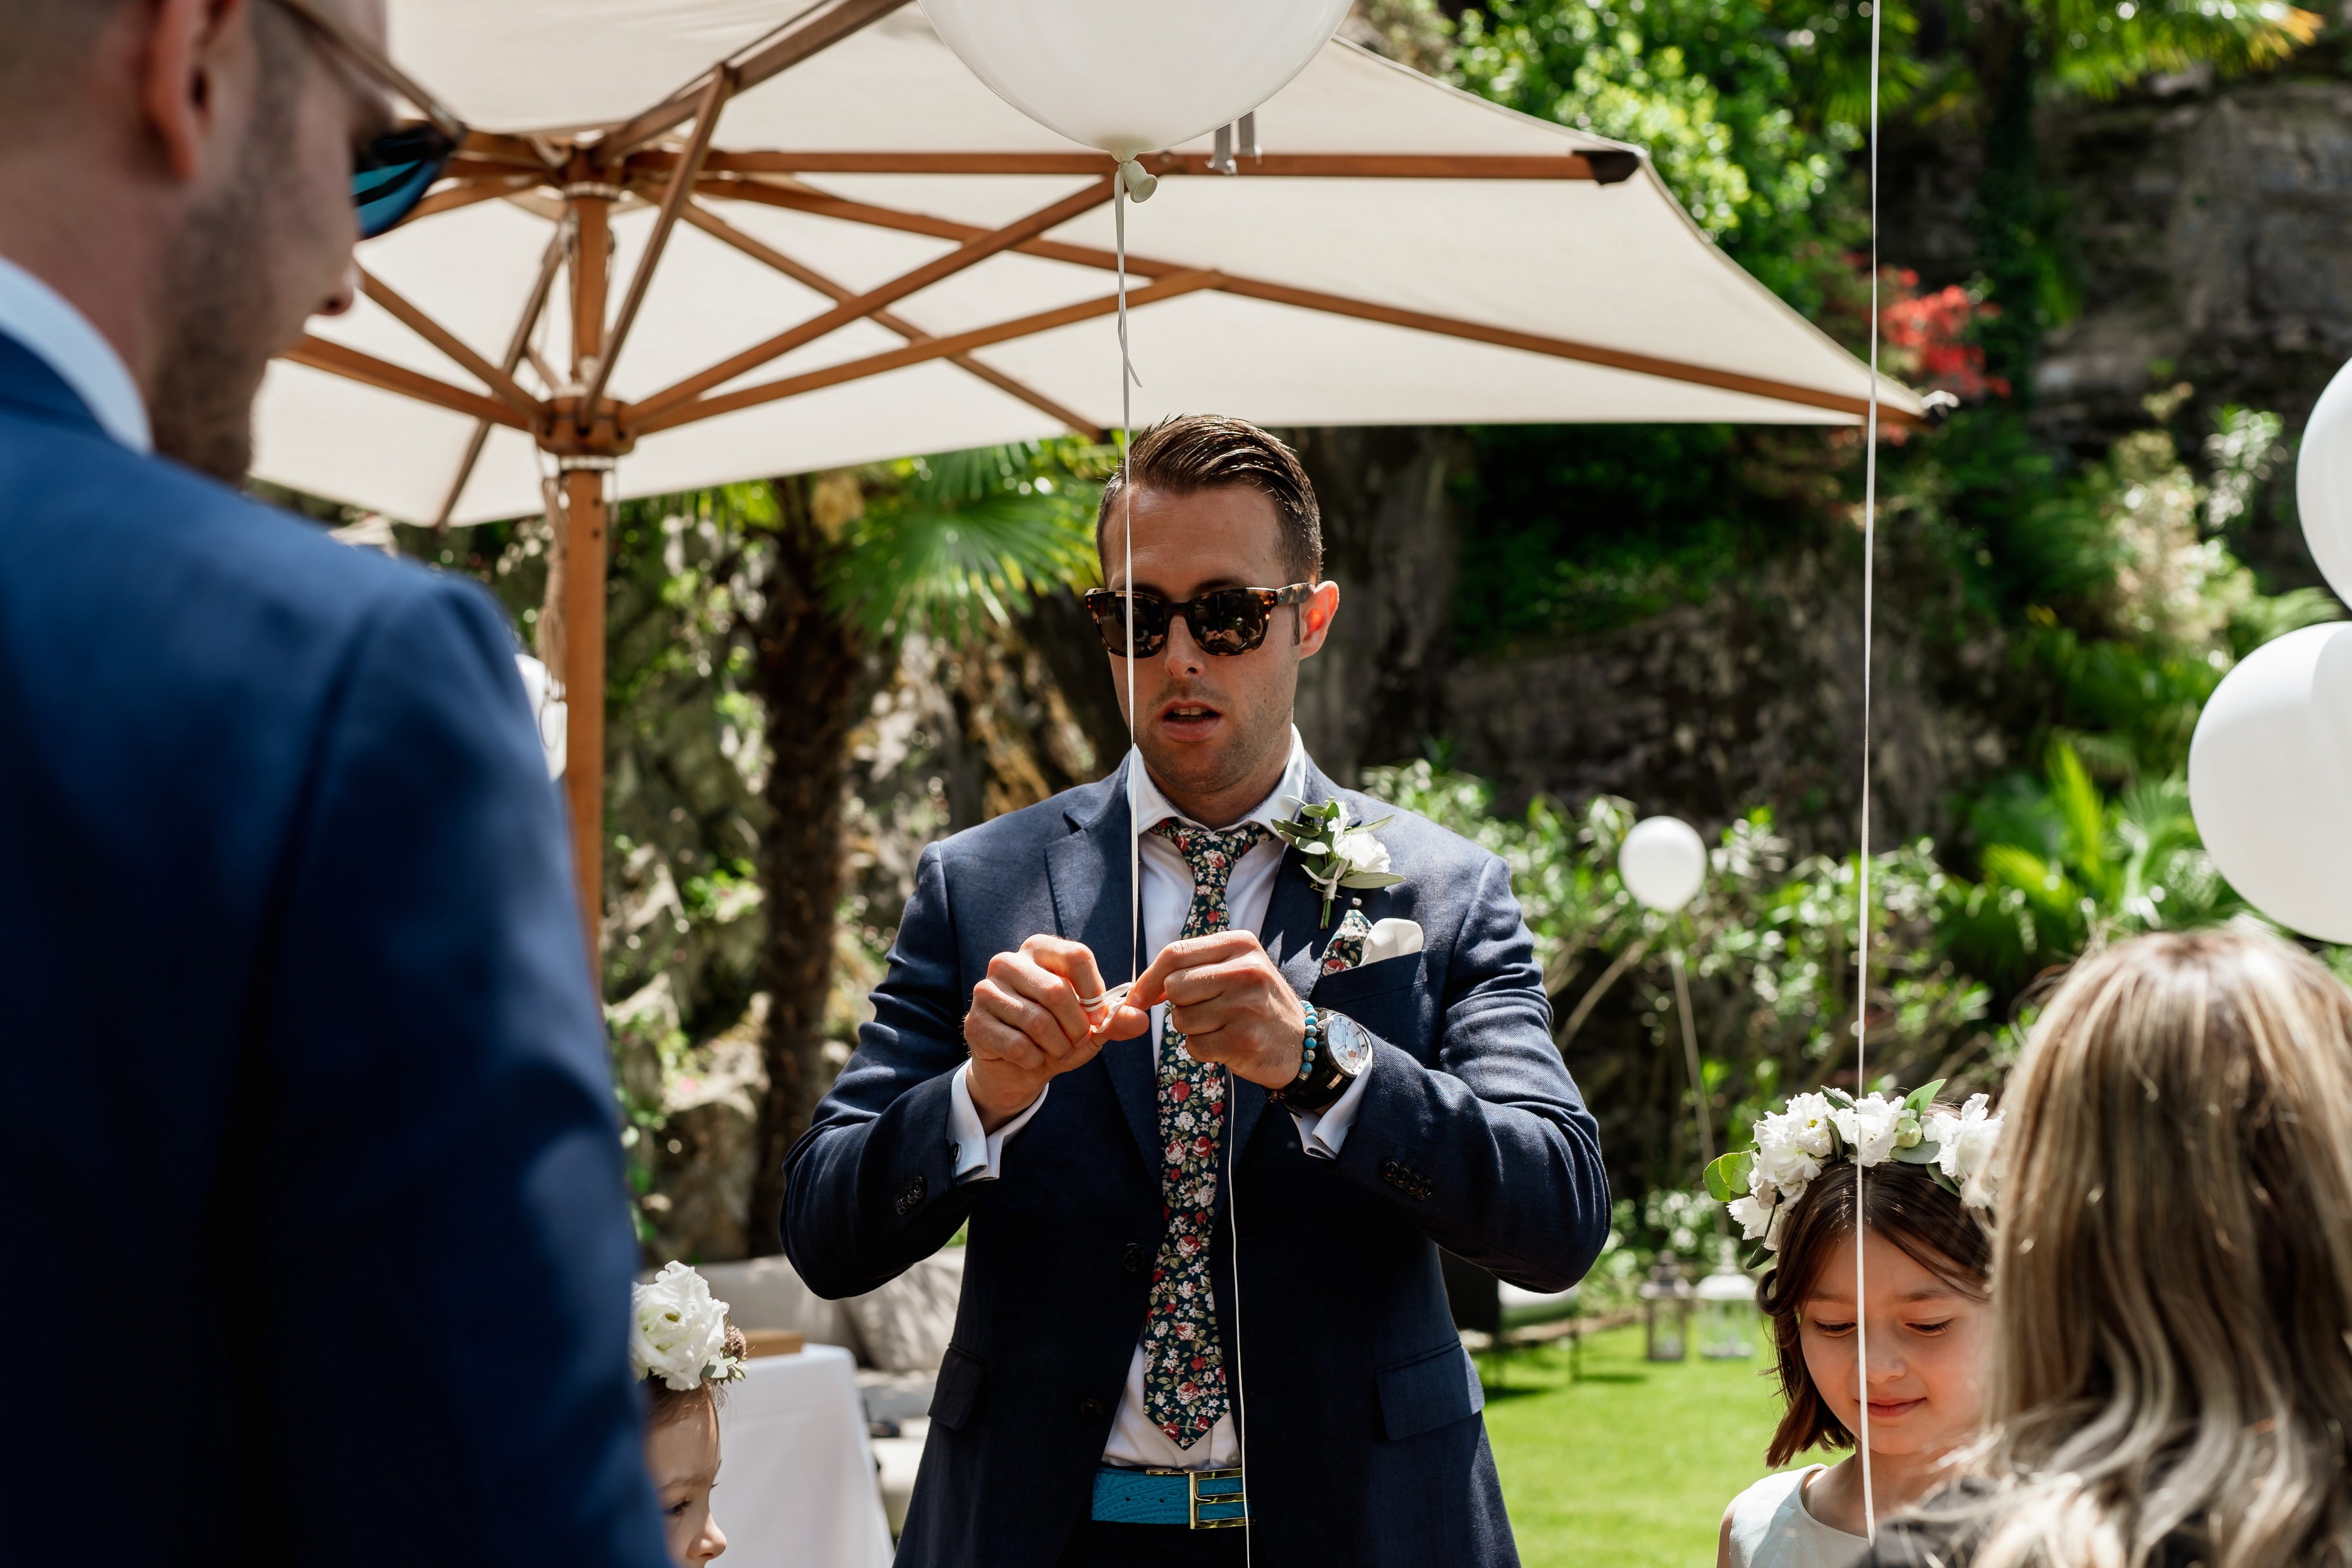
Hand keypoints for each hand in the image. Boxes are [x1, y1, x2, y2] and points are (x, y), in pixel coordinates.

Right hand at [964, 934, 1149, 1130]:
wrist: (1017, 1067)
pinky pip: (1017, 1045)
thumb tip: (1141, 1020)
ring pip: (1037, 1021)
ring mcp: (986, 990)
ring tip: (1056, 1050)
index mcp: (1039, 949)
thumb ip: (1115, 1020)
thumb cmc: (1056, 1034)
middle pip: (1058, 991)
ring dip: (1057, 1046)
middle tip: (1078, 1041)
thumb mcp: (1091, 1026)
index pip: (1076, 956)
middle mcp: (1007, 962)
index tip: (1097, 1016)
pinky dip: (1034, 1059)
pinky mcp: (974, 1022)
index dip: (1095, 992)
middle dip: (1077, 1027)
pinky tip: (1031, 1058)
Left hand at [1130, 931, 1305, 1091]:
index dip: (1148, 979)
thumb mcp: (1235, 969)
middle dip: (1178, 1006)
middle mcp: (1246, 970)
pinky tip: (1227, 1044)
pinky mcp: (1245, 1039)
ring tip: (1223, 1026)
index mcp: (1241, 944)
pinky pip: (1195, 1046)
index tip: (1137, 999)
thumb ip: (1192, 969)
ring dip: (1192, 1029)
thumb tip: (1137, 992)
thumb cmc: (1257, 1004)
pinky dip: (1202, 1050)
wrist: (1301, 1043)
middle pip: (1174, 987)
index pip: (1174, 953)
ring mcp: (1248, 1005)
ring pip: (1182, 1019)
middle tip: (1205, 1011)